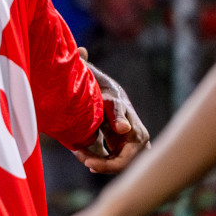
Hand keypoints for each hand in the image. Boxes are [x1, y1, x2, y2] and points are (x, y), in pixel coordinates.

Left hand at [74, 49, 149, 173]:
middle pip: (128, 151)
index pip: (119, 113)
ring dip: (103, 165)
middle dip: (109, 161)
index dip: (119, 119)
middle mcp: (134, 128)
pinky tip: (88, 161)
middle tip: (88, 162)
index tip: (122, 127)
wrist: (110, 105)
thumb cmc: (99, 93)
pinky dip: (103, 166)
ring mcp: (134, 143)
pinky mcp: (128, 153)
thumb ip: (86, 68)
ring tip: (83, 159)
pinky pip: (117, 165)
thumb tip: (81, 50)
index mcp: (120, 107)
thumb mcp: (92, 82)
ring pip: (123, 162)